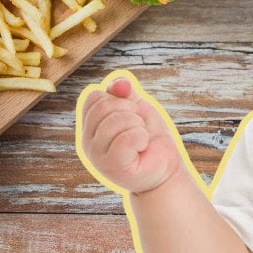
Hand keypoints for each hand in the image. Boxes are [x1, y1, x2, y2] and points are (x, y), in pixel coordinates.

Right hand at [79, 76, 182, 194]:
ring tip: (141, 139)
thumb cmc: (150, 139)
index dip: (118, 99)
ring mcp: (97, 156)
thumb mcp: (138, 109)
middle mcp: (87, 142)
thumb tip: (120, 83)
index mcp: (89, 127)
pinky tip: (142, 148)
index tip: (131, 114)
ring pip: (115, 121)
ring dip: (138, 125)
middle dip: (130, 111)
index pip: (93, 97)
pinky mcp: (112, 167)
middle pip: (104, 106)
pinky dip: (141, 137)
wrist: (164, 169)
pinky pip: (126, 138)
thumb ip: (126, 93)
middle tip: (139, 128)